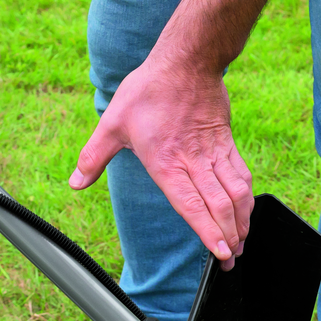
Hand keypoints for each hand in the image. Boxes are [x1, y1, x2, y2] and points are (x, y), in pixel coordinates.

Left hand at [70, 51, 253, 269]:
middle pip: (219, 205)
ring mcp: (213, 153)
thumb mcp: (113, 123)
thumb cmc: (148, 90)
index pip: (191, 204)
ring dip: (242, 222)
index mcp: (166, 162)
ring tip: (241, 244)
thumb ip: (93, 156)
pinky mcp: (225, 143)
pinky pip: (241, 176)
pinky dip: (246, 199)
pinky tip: (246, 214)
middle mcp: (194, 161)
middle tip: (230, 261)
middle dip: (228, 237)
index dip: (208, 230)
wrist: (186, 59)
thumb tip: (74, 183)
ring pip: (236, 193)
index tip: (220, 252)